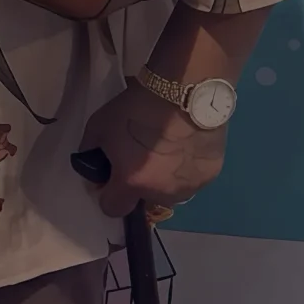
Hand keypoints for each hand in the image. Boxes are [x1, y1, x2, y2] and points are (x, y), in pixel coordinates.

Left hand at [80, 83, 229, 217]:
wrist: (183, 95)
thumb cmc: (136, 110)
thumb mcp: (98, 128)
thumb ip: (92, 152)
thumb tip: (95, 166)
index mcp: (132, 184)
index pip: (113, 209)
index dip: (107, 194)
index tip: (110, 177)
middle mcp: (163, 193)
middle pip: (144, 199)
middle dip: (139, 183)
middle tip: (141, 156)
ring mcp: (191, 186)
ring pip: (170, 191)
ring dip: (165, 178)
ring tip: (167, 150)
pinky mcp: (211, 174)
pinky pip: (192, 178)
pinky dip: (186, 168)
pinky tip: (186, 145)